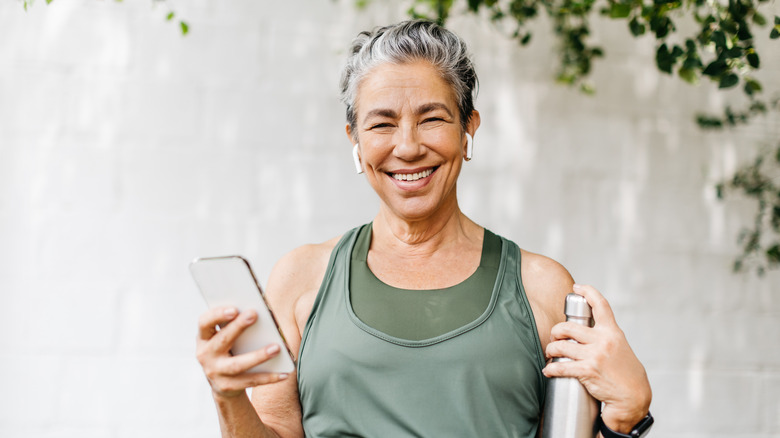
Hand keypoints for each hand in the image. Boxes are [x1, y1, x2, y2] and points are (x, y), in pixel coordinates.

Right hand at [196, 307, 289, 398]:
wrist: (223, 384)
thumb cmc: (230, 349)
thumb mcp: (226, 336)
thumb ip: (235, 324)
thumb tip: (260, 313)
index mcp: (204, 338)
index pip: (204, 322)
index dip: (217, 315)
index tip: (234, 308)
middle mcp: (205, 355)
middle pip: (222, 340)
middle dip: (238, 327)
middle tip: (254, 314)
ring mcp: (214, 373)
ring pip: (237, 364)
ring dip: (258, 356)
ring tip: (276, 348)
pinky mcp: (227, 387)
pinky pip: (250, 381)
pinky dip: (268, 377)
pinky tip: (284, 373)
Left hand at [542, 284, 651, 432]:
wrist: (633, 396)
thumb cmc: (626, 373)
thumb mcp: (620, 347)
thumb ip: (606, 336)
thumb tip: (586, 329)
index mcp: (612, 332)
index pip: (600, 305)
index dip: (588, 292)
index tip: (577, 287)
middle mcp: (604, 340)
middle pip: (569, 327)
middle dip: (556, 331)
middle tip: (554, 337)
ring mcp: (595, 355)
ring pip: (562, 345)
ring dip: (551, 349)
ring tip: (550, 353)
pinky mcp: (588, 371)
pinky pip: (562, 367)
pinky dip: (551, 369)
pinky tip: (548, 370)